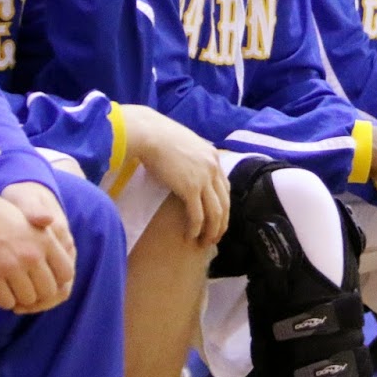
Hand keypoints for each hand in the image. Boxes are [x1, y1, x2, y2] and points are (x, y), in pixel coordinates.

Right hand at [0, 182, 74, 313]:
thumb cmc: (2, 219)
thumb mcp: (32, 223)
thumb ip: (50, 245)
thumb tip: (66, 275)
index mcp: (46, 240)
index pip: (66, 273)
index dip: (57, 280)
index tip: (46, 279)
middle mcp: (32, 254)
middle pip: (48, 291)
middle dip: (39, 293)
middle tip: (27, 288)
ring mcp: (12, 266)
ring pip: (28, 299)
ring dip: (20, 298)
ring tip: (12, 288)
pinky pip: (6, 302)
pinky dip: (4, 300)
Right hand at [125, 105, 229, 244]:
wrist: (150, 134)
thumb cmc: (160, 137)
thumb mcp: (185, 144)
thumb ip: (192, 157)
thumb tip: (187, 169)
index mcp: (213, 157)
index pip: (225, 188)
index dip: (223, 206)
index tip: (218, 219)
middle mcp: (213, 168)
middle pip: (225, 203)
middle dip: (221, 223)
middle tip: (214, 237)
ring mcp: (204, 178)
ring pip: (215, 212)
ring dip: (212, 231)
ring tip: (205, 242)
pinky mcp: (190, 188)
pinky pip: (198, 215)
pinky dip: (196, 228)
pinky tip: (191, 236)